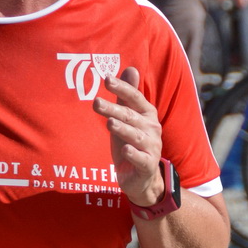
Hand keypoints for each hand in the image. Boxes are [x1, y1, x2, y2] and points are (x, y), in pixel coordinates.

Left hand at [92, 68, 164, 207]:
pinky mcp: (148, 165)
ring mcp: (152, 147)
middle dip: (114, 109)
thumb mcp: (127, 119)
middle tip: (95, 102)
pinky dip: (134, 154)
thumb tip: (130, 69)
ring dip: (123, 129)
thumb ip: (126, 97)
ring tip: (110, 123)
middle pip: (131, 116)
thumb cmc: (131, 144)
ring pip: (135, 136)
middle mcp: (151, 128)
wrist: (142, 178)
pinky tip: (125, 150)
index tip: (106, 79)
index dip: (122, 88)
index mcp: (146, 114)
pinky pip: (141, 158)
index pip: (135, 98)